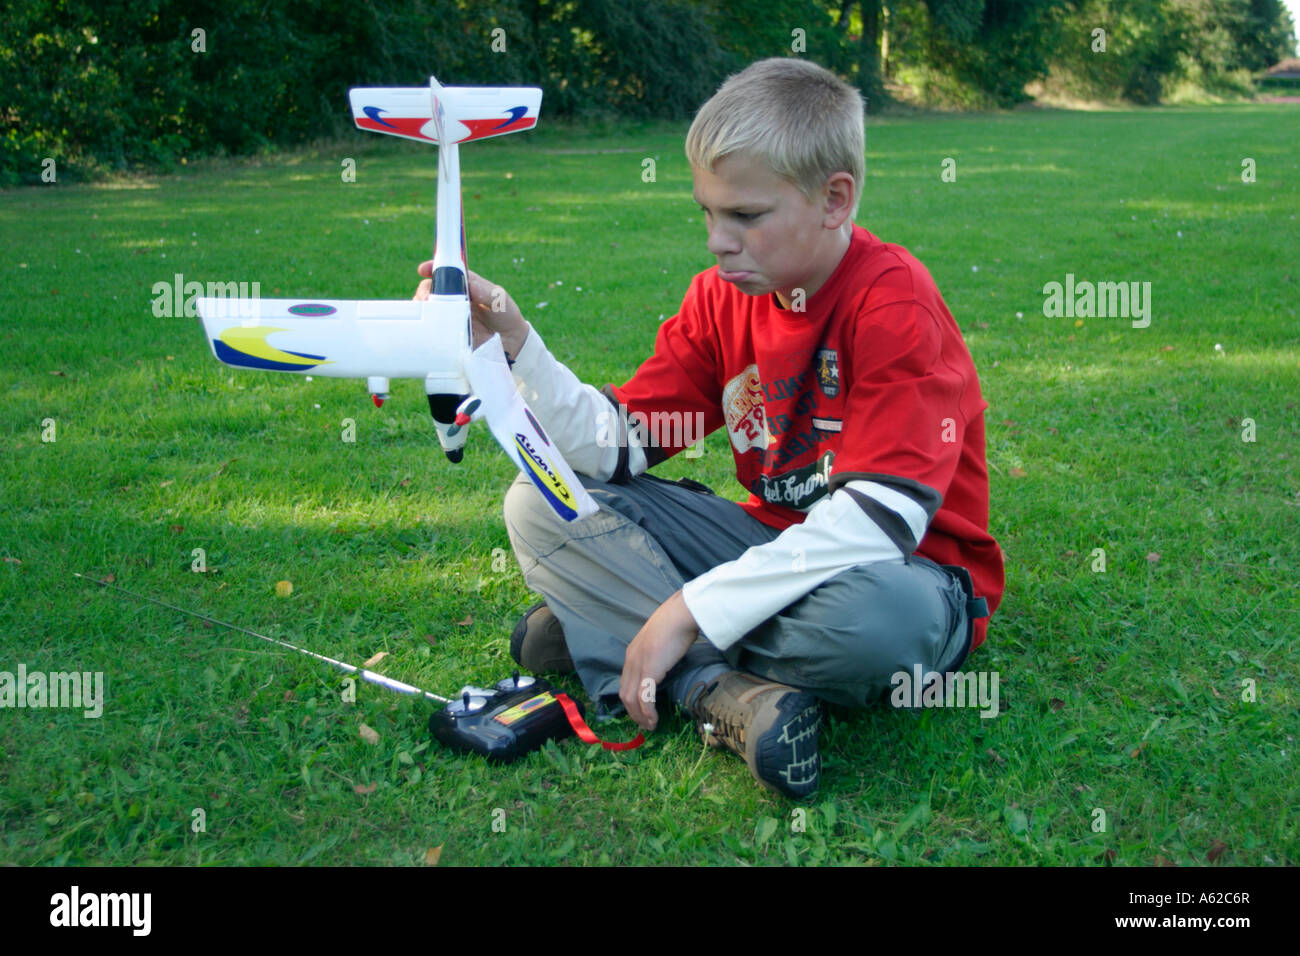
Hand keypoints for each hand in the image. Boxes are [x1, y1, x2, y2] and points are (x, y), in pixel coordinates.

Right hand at [414, 261, 529, 356]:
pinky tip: (429, 331)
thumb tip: (471, 286)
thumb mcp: (500, 299)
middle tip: (425, 299)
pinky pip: (433, 330)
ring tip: (427, 315)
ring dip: (423, 311)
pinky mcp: (448, 334)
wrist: (512, 342)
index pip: (444, 272)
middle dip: (423, 293)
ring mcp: (448, 316)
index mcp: (463, 284)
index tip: (423, 270)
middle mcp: (452, 298)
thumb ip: (486, 292)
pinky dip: (428, 329)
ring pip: (427, 310)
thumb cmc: (505, 314)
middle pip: (429, 291)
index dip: (432, 268)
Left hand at [618, 591, 699, 730]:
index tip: (640, 711)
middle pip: (624, 694)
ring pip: (631, 699)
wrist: (681, 614)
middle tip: (644, 724)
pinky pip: (644, 697)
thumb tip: (664, 662)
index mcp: (632, 653)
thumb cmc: (676, 623)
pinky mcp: (650, 670)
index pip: (625, 682)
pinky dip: (647, 712)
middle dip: (632, 712)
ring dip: (639, 716)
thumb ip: (657, 653)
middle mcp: (631, 660)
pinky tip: (654, 720)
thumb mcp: (660, 641)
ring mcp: (639, 665)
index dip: (630, 700)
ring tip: (649, 726)